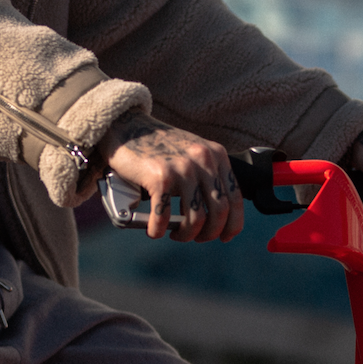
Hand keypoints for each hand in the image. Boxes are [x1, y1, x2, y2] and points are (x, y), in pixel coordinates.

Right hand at [97, 111, 243, 241]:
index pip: (235, 198)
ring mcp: (182, 168)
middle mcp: (203, 160)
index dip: (233, 224)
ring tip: (175, 234)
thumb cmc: (158, 145)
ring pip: (196, 218)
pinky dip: (158, 229)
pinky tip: (154, 230)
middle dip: (209, 233)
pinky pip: (164, 215)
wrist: (126, 125)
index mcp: (216, 155)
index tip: (225, 236)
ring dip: (185, 234)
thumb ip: (206, 176)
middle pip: (220, 212)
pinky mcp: (160, 177)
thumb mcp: (192, 154)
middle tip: (196, 238)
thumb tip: (215, 215)